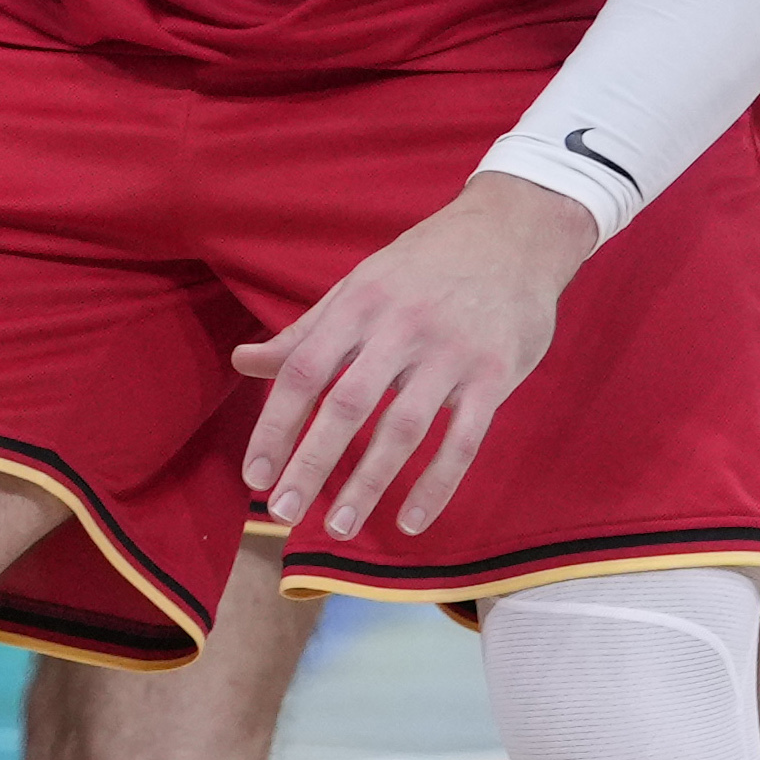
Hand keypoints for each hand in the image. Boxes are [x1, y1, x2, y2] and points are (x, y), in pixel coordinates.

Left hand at [233, 171, 594, 539]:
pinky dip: (437, 484)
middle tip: (282, 513)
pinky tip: (411, 521)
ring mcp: (451, 352)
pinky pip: (464, 440)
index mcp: (359, 304)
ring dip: (368, 483)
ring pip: (403, 429)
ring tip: (339, 528)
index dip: (274, 426)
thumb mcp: (360, 285)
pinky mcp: (495, 374)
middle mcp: (401, 327)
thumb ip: (305, 332)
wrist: (517, 232)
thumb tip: (242, 361)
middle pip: (346, 406)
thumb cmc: (426, 264)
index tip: (254, 476)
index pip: (303, 371)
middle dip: (311, 463)